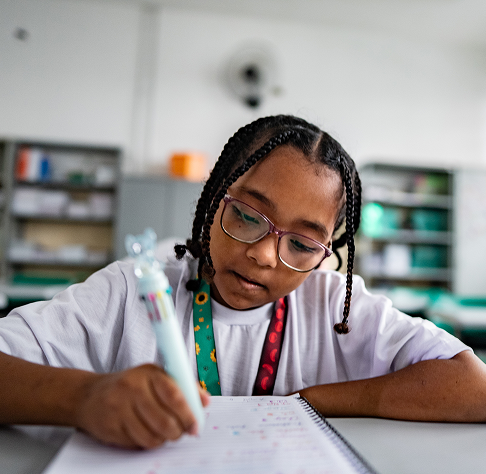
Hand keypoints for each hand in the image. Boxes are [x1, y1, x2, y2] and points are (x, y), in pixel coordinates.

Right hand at [75, 364, 209, 448]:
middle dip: (178, 431)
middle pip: (165, 421)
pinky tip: (147, 432)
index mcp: (148, 374)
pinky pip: (138, 444)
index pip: (174, 396)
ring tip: (165, 432)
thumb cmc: (130, 384)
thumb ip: (183, 386)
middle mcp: (132, 389)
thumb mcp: (156, 376)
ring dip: (164, 439)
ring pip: (152, 436)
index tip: (196, 425)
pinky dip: (148, 442)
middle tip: (182, 432)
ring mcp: (119, 409)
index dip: (189, 414)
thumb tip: (205, 401)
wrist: (90, 395)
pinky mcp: (110, 428)